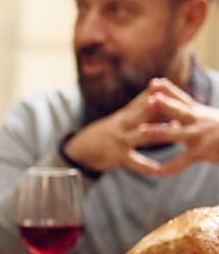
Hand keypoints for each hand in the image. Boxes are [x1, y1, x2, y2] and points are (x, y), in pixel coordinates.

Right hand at [63, 77, 213, 174]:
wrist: (83, 148)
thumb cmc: (111, 130)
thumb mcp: (124, 115)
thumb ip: (142, 102)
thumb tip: (160, 83)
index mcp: (125, 114)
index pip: (139, 101)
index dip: (150, 92)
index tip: (162, 83)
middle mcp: (122, 125)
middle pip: (138, 113)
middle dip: (150, 106)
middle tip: (162, 99)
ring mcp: (120, 140)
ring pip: (139, 135)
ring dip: (153, 131)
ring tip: (170, 130)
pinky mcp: (118, 156)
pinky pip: (134, 162)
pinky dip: (147, 166)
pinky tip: (158, 170)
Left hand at [140, 78, 218, 174]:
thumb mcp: (208, 121)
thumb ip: (189, 120)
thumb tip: (172, 120)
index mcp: (199, 113)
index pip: (182, 99)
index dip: (169, 90)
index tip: (154, 82)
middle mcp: (199, 121)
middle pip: (180, 110)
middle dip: (166, 104)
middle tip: (151, 98)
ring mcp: (199, 136)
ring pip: (176, 134)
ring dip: (159, 131)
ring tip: (141, 131)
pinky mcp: (201, 152)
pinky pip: (181, 162)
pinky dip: (167, 168)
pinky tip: (155, 171)